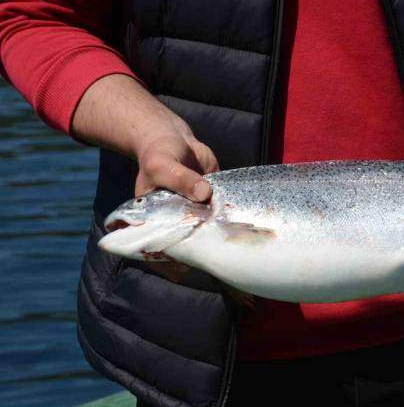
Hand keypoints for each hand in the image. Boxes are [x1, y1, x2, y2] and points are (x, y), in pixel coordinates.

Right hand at [134, 118, 219, 279]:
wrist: (174, 139)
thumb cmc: (159, 154)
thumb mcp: (162, 166)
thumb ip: (181, 179)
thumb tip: (204, 193)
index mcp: (154, 220)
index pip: (159, 247)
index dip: (171, 260)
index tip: (185, 267)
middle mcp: (175, 222)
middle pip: (186, 245)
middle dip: (200, 254)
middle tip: (216, 257)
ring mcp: (195, 214)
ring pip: (207, 233)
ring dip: (220, 240)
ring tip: (234, 249)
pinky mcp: (213, 203)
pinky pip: (223, 215)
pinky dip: (233, 221)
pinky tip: (247, 229)